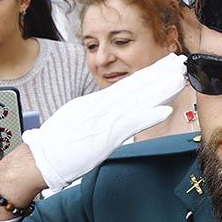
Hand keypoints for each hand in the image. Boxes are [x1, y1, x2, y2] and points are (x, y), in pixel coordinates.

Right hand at [22, 54, 186, 190]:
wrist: (39, 159)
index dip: (150, 74)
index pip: (130, 84)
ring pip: (139, 100)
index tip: (166, 65)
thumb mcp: (79, 118)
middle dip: (161, 73)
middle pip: (137, 86)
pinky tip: (164, 110)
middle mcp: (103, 106)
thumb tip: (114, 107)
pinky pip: (130, 125)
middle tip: (181, 62)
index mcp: (97, 102)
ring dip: (162, 89)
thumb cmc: (58, 144)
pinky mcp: (104, 136)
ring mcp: (104, 120)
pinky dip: (147, 117)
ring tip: (180, 79)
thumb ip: (98, 111)